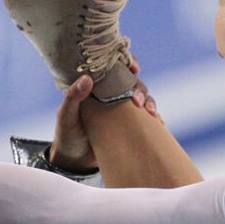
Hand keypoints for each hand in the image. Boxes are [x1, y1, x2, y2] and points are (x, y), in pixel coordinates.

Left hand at [52, 55, 163, 170]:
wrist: (75, 162)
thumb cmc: (67, 135)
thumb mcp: (66, 116)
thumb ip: (73, 97)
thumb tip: (87, 78)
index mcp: (96, 86)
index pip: (114, 66)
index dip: (127, 61)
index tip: (134, 67)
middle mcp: (112, 94)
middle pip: (133, 83)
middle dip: (140, 88)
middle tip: (137, 101)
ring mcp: (122, 110)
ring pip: (143, 99)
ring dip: (150, 102)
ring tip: (151, 113)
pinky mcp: (130, 125)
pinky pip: (147, 119)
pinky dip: (156, 120)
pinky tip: (159, 124)